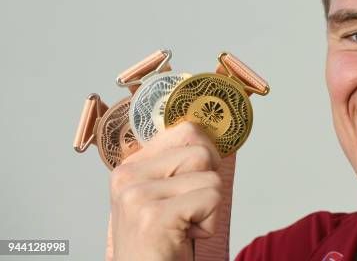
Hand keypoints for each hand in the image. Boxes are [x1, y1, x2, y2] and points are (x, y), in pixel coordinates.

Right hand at [106, 122, 234, 260]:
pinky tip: (183, 237)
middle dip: (207, 185)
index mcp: (129, 167)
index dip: (206, 158)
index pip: (187, 131)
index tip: (194, 186)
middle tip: (186, 212)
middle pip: (202, 152)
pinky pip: (212, 199)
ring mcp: (137, 195)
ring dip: (208, 208)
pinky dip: (209, 224)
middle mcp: (127, 176)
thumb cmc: (161, 242)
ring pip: (211, 177)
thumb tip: (209, 135)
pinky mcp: (153, 215)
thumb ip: (177, 166)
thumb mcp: (164, 197)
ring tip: (182, 227)